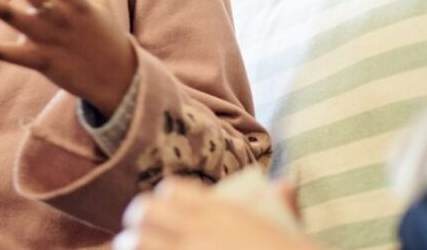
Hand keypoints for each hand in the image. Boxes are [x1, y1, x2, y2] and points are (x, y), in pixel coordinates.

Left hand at [114, 178, 321, 249]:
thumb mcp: (293, 231)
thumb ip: (284, 205)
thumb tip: (285, 183)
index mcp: (222, 213)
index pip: (172, 191)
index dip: (165, 200)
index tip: (166, 212)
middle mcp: (198, 232)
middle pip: (145, 212)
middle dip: (140, 221)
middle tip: (141, 233)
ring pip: (136, 242)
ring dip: (133, 245)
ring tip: (135, 249)